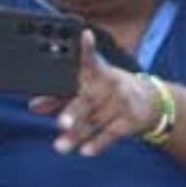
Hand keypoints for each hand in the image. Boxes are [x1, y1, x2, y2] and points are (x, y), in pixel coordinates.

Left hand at [31, 33, 158, 155]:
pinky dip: (98, 143)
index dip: (87, 48)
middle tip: (60, 123)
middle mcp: (111, 83)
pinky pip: (112, 133)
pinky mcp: (132, 119)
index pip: (91, 59)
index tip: (85, 35)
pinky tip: (86, 151)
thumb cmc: (110, 92)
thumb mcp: (88, 88)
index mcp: (98, 72)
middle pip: (89, 99)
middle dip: (74, 112)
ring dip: (77, 135)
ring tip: (60, 147)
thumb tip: (33, 106)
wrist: (152, 102)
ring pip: (96, 120)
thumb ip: (59, 96)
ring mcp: (123, 102)